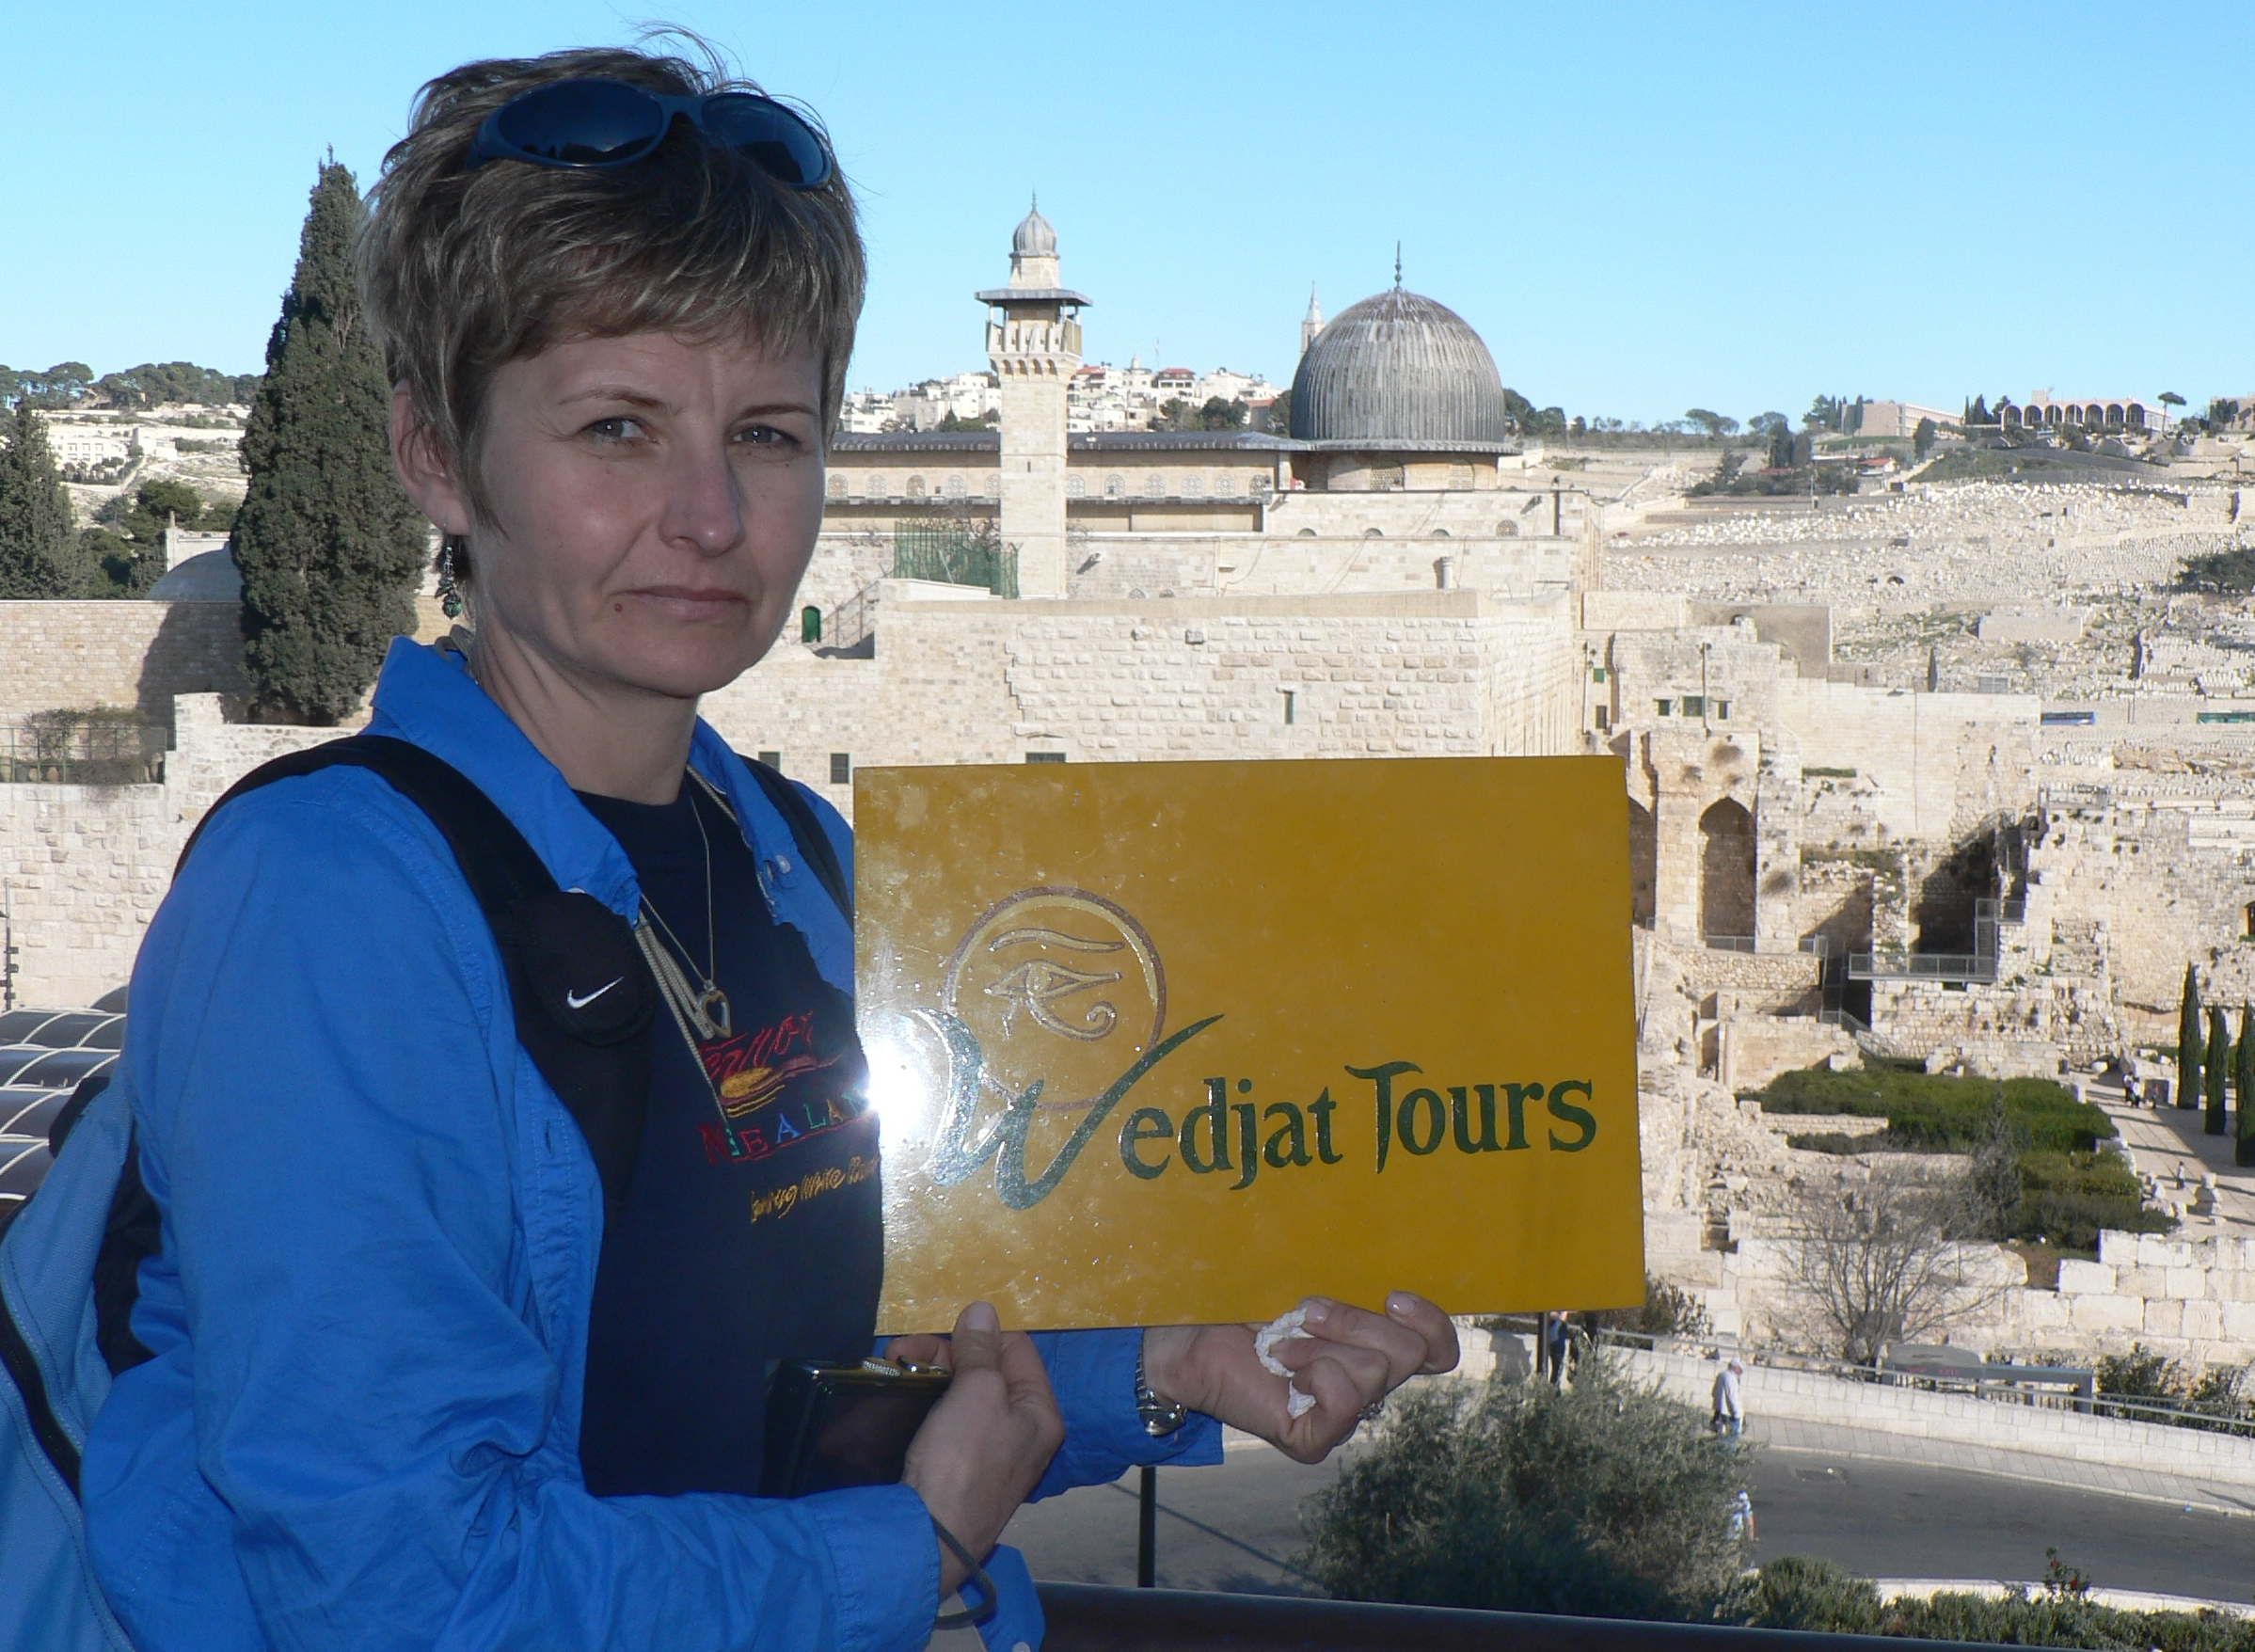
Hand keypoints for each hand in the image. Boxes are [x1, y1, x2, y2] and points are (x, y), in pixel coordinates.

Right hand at [899, 1302, 1064, 1595]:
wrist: (926, 1536)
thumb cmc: (961, 1460)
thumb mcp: (976, 1393)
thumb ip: (980, 1349)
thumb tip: (984, 1309)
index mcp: (1040, 1413)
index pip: (1017, 1349)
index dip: (980, 1334)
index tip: (942, 1331)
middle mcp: (1022, 1432)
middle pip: (987, 1371)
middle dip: (945, 1355)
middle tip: (903, 1351)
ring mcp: (991, 1454)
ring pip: (963, 1394)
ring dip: (930, 1375)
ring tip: (895, 1367)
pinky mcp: (959, 1470)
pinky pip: (948, 1421)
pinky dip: (927, 1403)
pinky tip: (903, 1395)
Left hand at [1138, 1292, 1457, 1464]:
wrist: (1189, 1338)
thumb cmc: (1245, 1305)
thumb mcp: (1311, 1289)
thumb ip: (1355, 1291)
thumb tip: (1395, 1290)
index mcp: (1372, 1349)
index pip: (1438, 1351)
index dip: (1430, 1323)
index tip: (1392, 1295)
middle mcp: (1365, 1387)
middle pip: (1406, 1353)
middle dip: (1354, 1321)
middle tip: (1305, 1316)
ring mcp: (1340, 1418)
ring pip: (1373, 1371)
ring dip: (1320, 1345)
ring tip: (1280, 1346)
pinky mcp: (1312, 1440)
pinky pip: (1344, 1403)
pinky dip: (1316, 1374)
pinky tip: (1285, 1369)